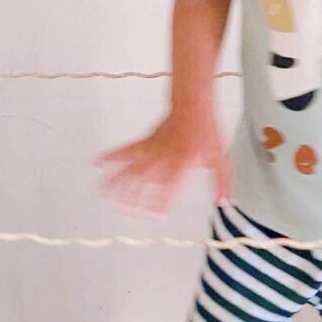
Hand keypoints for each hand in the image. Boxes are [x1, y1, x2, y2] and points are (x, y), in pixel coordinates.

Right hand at [95, 114, 229, 217]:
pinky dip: (111, 156)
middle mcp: (164, 158)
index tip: (155, 216)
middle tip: (124, 211)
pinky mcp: (146, 142)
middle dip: (133, 197)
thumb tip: (224, 203)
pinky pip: (126, 150)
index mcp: (183, 164)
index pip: (170, 188)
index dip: (162, 203)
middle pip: (145, 180)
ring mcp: (152, 149)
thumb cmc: (208, 132)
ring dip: (116, 180)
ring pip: (131, 166)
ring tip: (102, 192)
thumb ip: (222, 182)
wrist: (194, 104)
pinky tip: (97, 162)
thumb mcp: (221, 158)